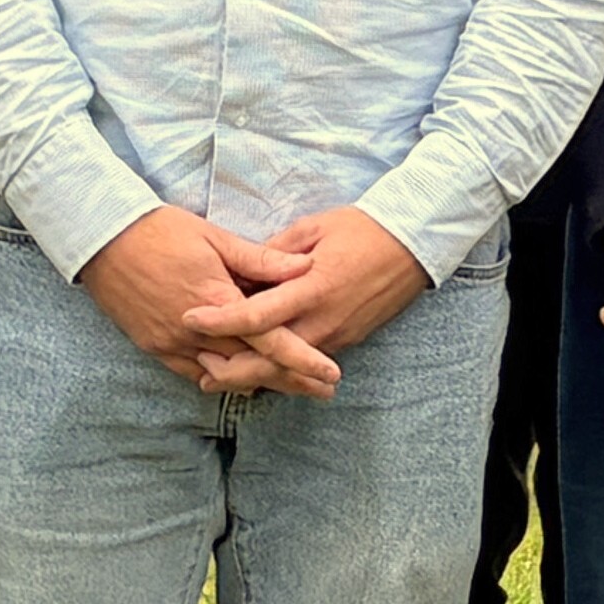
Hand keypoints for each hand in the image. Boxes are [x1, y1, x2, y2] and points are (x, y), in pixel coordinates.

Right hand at [78, 207, 334, 394]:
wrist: (102, 238)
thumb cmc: (161, 230)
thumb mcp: (215, 237)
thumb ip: (261, 260)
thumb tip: (305, 266)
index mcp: (217, 300)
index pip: (270, 340)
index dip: (303, 360)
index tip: (331, 373)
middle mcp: (195, 331)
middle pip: (252, 366)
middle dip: (290, 379)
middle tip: (322, 390)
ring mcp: (172, 343)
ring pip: (224, 376)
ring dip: (257, 381)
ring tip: (290, 387)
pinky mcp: (154, 347)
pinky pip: (193, 373)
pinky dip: (220, 377)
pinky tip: (240, 379)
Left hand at [184, 205, 432, 371]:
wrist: (414, 245)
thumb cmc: (363, 228)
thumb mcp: (313, 228)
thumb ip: (274, 253)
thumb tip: (242, 271)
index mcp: (312, 287)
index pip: (257, 314)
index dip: (220, 320)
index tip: (189, 319)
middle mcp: (324, 320)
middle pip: (270, 359)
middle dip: (232, 370)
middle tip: (199, 369)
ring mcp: (337, 335)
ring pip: (288, 369)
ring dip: (254, 375)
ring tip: (219, 374)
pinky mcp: (347, 340)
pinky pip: (306, 363)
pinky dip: (279, 370)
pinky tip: (257, 368)